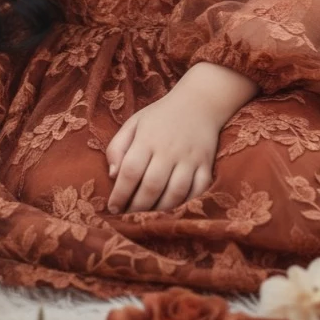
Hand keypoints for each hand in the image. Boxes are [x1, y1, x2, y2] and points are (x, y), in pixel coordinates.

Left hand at [104, 92, 220, 213]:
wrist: (199, 103)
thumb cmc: (160, 117)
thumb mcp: (134, 124)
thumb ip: (117, 147)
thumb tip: (112, 175)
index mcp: (147, 139)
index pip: (130, 171)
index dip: (120, 193)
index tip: (112, 208)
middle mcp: (169, 149)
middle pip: (152, 186)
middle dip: (137, 207)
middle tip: (129, 217)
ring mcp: (190, 158)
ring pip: (175, 193)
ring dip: (160, 210)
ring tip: (149, 216)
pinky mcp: (206, 165)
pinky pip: (198, 191)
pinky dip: (186, 204)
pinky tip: (173, 209)